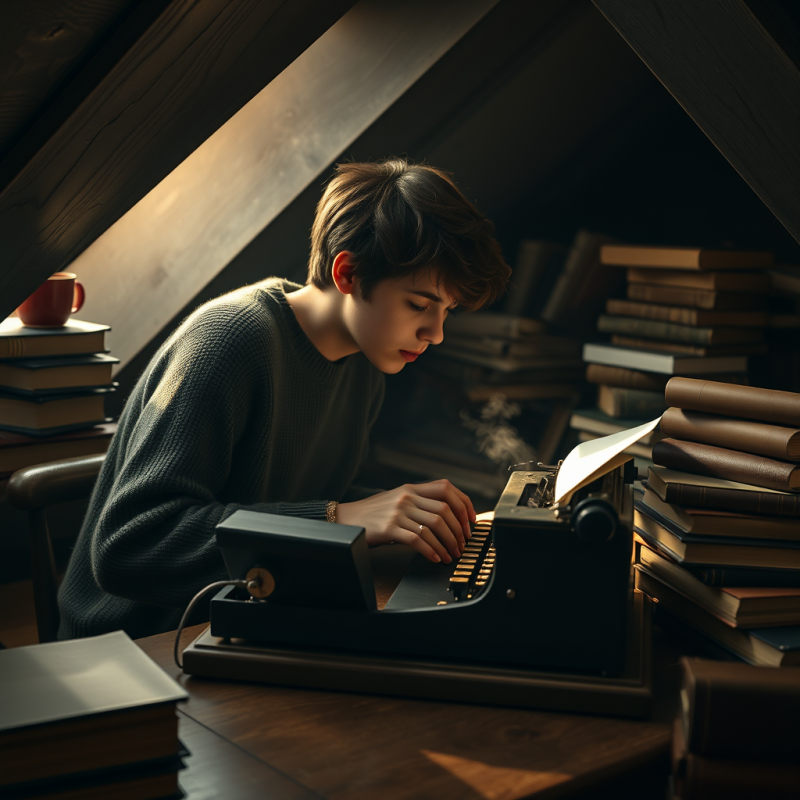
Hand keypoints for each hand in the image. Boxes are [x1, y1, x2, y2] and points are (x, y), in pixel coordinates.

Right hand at [337, 480, 475, 563]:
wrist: (347, 518)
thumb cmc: (374, 512)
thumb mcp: (397, 498)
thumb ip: (419, 501)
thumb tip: (448, 514)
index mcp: (411, 488)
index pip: (446, 488)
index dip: (464, 504)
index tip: (470, 521)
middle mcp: (407, 497)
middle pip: (445, 510)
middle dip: (458, 530)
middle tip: (462, 544)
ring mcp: (398, 512)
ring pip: (434, 526)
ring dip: (448, 543)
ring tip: (452, 554)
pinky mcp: (390, 528)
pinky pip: (418, 540)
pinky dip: (431, 551)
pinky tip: (436, 558)